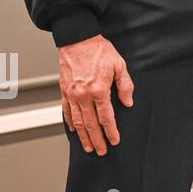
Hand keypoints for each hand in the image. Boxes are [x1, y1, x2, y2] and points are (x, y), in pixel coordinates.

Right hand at [58, 35, 133, 155]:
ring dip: (83, 136)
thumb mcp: (119, 65)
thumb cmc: (99, 50)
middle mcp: (83, 95)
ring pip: (77, 121)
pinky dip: (70, 123)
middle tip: (102, 151)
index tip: (115, 140)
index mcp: (99, 89)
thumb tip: (128, 102)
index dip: (111, 131)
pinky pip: (66, 111)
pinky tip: (74, 131)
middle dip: (97, 139)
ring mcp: (72, 95)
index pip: (106, 117)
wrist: (78, 40)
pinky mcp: (64, 92)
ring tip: (88, 147)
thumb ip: (125, 85)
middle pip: (91, 124)